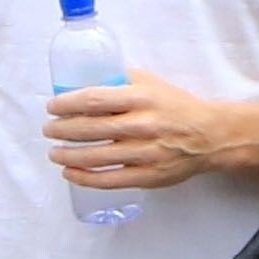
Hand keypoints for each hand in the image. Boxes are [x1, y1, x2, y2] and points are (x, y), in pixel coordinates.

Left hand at [43, 70, 231, 190]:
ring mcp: (145, 153)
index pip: (94, 100)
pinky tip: (70, 173)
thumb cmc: (177, 107)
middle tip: (48, 130)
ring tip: (53, 152)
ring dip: (68, 155)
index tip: (52, 107)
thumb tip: (88, 78)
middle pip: (90, 128)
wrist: (210, 136)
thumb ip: (123, 79)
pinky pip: (110, 180)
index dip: (67, 104)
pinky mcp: (148, 176)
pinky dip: (85, 178)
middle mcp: (142, 125)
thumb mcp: (152, 83)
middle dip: (62, 130)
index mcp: (141, 98)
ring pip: (96, 156)